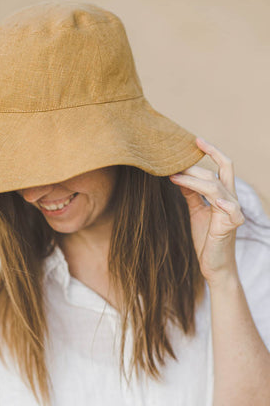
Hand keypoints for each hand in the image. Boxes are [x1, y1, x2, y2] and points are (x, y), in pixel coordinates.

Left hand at [169, 137, 244, 285]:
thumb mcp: (196, 212)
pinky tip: (213, 201)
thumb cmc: (207, 239)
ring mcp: (232, 212)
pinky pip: (231, 210)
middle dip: (195, 167)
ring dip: (194, 181)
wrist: (214, 265)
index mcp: (224, 195)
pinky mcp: (231, 226)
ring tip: (174, 178)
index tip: (195, 140)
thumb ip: (192, 195)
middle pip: (219, 173)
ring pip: (216, 187)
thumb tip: (179, 176)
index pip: (222, 166)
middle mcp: (230, 199)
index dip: (212, 151)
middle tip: (172, 163)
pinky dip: (223, 203)